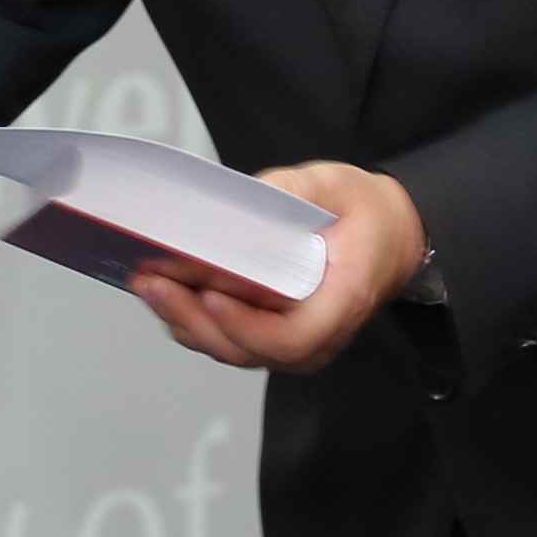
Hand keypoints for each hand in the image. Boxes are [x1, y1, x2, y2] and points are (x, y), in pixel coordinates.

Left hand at [129, 160, 426, 374]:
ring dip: (183, 320)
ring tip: (147, 283)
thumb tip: (244, 199)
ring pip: (230, 350)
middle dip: (193, 318)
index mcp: (344, 300)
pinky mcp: (270, 338)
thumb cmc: (364, 216)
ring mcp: (293, 345)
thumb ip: (295, 190)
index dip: (245, 325)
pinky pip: (227, 340)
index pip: (291, 337)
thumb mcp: (338, 186)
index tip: (210, 294)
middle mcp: (318, 337)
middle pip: (248, 350)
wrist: (389, 238)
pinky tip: (164, 290)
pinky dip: (191, 320)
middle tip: (153, 282)